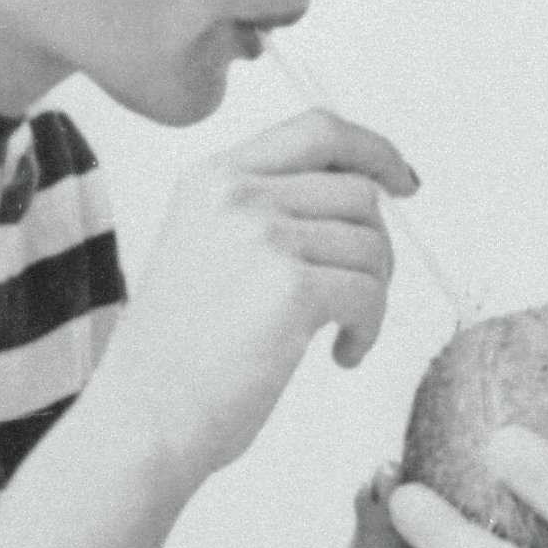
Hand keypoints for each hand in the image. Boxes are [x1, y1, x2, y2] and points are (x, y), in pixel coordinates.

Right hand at [84, 109, 411, 493]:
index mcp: (213, 177)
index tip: (404, 183)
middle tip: (361, 298)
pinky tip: (340, 356)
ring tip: (342, 334)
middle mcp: (236, 193)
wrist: (143, 417)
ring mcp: (262, 235)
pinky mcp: (290, 287)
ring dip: (375, 296)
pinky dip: (369, 330)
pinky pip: (370, 293)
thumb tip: (363, 201)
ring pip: (372, 245)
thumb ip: (266, 213)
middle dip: (377, 247)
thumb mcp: (206, 250)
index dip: (375, 151)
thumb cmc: (180, 355)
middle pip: (358, 192)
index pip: (317, 130)